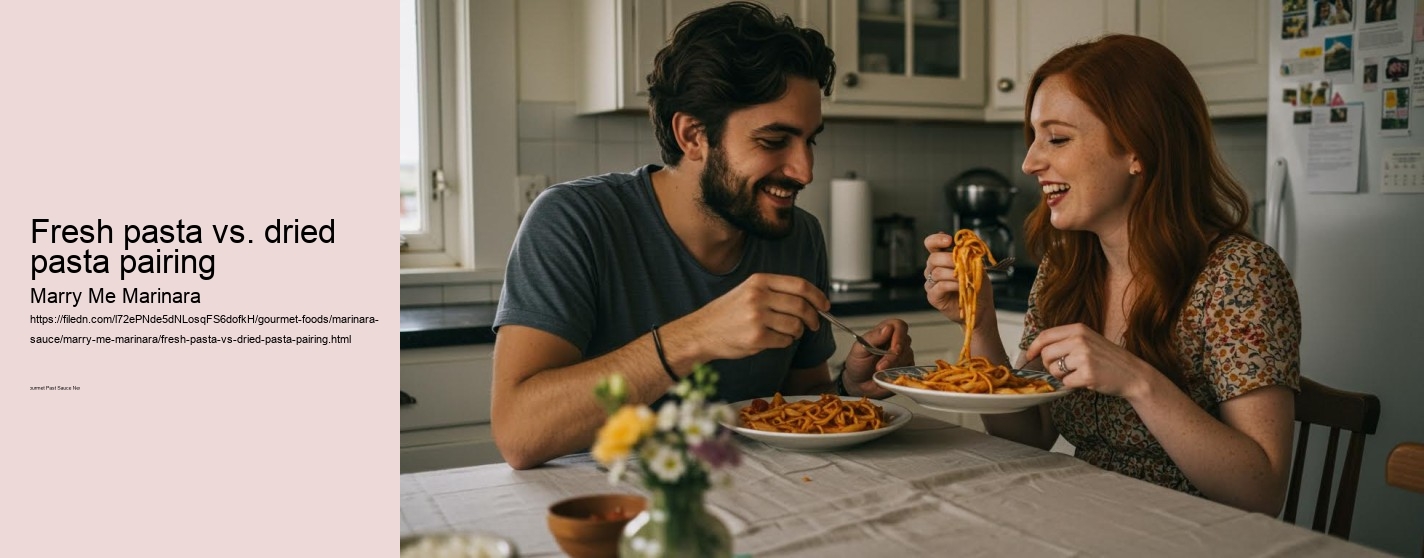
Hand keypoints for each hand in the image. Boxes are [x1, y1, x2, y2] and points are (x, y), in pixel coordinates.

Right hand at [670, 273, 826, 362]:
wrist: (701, 332)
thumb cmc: (726, 313)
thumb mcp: (748, 290)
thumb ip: (775, 291)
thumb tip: (808, 299)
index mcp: (759, 281)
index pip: (799, 285)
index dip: (817, 296)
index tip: (825, 304)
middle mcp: (758, 297)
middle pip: (801, 306)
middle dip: (813, 318)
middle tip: (814, 324)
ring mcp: (757, 318)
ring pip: (795, 325)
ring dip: (797, 332)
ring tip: (788, 333)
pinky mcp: (756, 338)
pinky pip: (784, 341)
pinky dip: (784, 343)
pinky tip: (773, 340)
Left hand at [842, 319, 913, 396]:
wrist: (858, 382)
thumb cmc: (857, 363)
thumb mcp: (859, 349)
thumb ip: (873, 337)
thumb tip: (888, 328)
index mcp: (884, 331)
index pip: (899, 325)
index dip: (899, 336)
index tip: (894, 349)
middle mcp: (896, 341)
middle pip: (905, 342)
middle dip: (893, 356)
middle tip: (880, 367)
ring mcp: (902, 355)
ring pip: (908, 356)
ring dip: (894, 366)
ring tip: (879, 372)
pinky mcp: (905, 368)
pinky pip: (909, 370)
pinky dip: (899, 374)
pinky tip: (888, 376)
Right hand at [922, 231, 994, 324]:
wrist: (980, 307)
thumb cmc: (977, 285)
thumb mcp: (976, 266)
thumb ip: (968, 255)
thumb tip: (963, 245)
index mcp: (941, 258)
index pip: (931, 244)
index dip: (936, 240)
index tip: (949, 240)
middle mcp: (933, 269)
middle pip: (933, 258)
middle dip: (949, 259)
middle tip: (962, 263)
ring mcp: (931, 283)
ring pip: (936, 272)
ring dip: (953, 274)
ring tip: (965, 278)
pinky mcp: (933, 296)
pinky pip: (939, 286)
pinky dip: (951, 285)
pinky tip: (960, 286)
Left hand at [1023, 323, 1154, 398]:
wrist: (1133, 374)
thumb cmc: (1108, 359)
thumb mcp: (1088, 340)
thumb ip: (1065, 341)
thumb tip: (1037, 351)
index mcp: (1078, 329)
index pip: (1045, 336)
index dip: (1033, 347)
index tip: (1029, 356)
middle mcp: (1079, 340)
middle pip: (1046, 355)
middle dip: (1049, 366)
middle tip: (1064, 370)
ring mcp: (1083, 357)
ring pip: (1054, 370)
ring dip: (1062, 376)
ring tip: (1078, 373)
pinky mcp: (1087, 374)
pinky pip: (1066, 382)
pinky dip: (1072, 385)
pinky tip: (1086, 380)